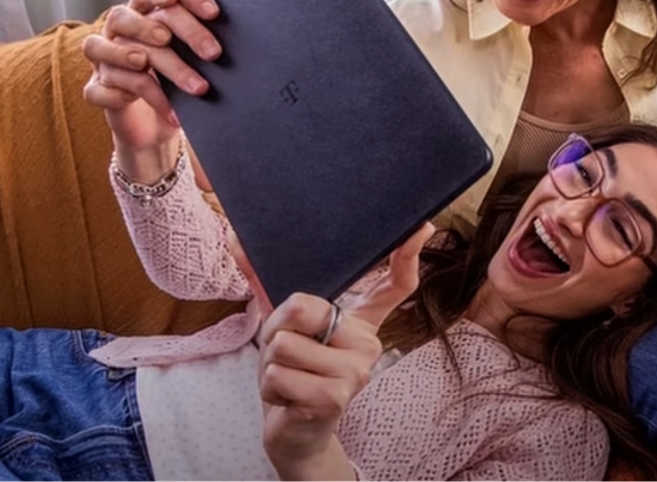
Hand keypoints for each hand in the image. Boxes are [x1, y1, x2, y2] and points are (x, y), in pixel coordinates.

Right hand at [81, 0, 220, 180]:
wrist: (156, 127)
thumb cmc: (177, 82)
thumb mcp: (195, 60)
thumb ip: (204, 42)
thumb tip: (244, 35)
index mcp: (142, 12)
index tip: (214, 13)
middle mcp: (118, 30)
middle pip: (132, 15)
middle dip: (178, 32)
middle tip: (212, 53)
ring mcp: (103, 59)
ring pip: (108, 47)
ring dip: (153, 63)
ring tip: (187, 83)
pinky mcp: (97, 89)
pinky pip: (102, 88)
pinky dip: (134, 97)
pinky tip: (167, 111)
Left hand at [258, 224, 431, 479]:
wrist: (294, 432)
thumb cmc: (292, 373)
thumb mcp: (280, 324)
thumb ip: (263, 281)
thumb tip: (235, 237)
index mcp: (360, 321)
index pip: (393, 284)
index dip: (407, 253)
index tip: (422, 225)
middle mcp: (367, 342)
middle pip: (300, 308)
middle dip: (275, 331)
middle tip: (288, 354)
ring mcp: (355, 371)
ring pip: (283, 343)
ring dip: (270, 363)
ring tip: (288, 377)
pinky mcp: (336, 397)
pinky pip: (278, 374)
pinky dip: (270, 387)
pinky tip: (288, 398)